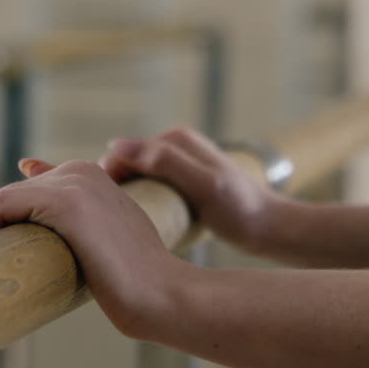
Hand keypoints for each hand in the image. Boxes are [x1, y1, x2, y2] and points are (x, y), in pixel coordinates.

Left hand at [0, 159, 184, 338]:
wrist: (161, 292)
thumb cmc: (136, 277)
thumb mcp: (107, 237)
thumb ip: (82, 221)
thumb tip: (50, 215)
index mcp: (91, 174)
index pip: (30, 188)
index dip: (11, 219)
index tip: (5, 248)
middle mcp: (81, 170)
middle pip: (13, 193)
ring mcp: (74, 183)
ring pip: (4, 199)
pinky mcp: (65, 203)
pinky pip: (3, 205)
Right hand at [99, 126, 278, 253]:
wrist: (269, 229)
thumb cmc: (239, 211)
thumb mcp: (204, 186)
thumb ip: (166, 163)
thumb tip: (116, 145)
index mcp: (174, 138)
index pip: (121, 153)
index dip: (106, 180)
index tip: (100, 211)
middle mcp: (174, 145)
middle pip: (126, 166)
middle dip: (113, 189)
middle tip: (110, 225)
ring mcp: (177, 165)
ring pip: (135, 180)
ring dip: (125, 199)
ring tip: (121, 228)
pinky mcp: (180, 184)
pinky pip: (148, 191)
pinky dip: (140, 205)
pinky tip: (140, 227)